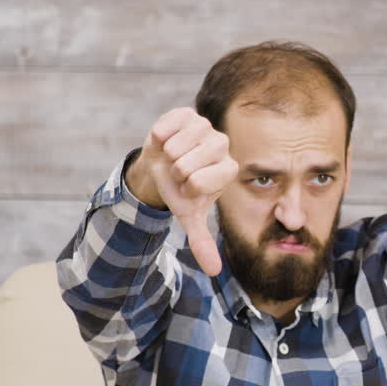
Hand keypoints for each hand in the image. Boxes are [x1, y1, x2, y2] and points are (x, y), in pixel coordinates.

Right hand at [128, 107, 238, 275]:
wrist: (161, 166)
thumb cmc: (180, 190)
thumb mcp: (189, 216)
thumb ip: (202, 242)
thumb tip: (214, 272)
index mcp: (228, 169)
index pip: (200, 182)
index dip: (185, 188)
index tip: (188, 187)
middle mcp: (223, 145)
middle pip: (186, 165)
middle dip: (174, 173)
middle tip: (178, 171)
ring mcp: (205, 127)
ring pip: (174, 146)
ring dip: (165, 156)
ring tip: (172, 157)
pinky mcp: (187, 113)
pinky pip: (164, 127)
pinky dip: (158, 137)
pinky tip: (166, 140)